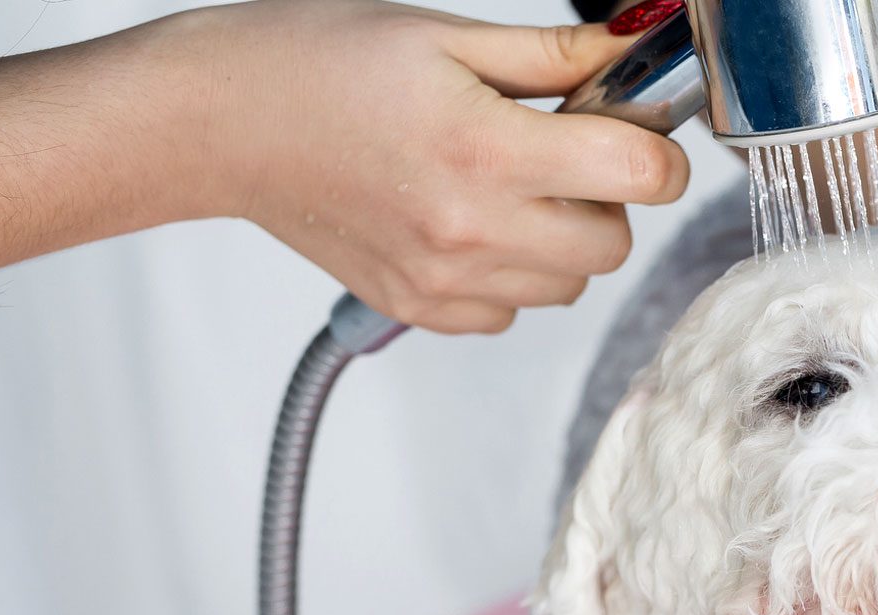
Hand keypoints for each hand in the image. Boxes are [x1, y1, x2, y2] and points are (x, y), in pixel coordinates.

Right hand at [183, 0, 689, 332]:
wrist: (220, 122)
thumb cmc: (318, 63)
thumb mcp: (445, 37)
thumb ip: (555, 57)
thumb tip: (638, 53)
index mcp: (486, 149)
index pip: (638, 178)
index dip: (657, 154)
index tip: (641, 138)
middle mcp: (471, 228)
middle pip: (613, 244)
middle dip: (606, 199)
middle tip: (558, 157)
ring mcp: (444, 280)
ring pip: (569, 286)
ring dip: (561, 241)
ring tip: (504, 188)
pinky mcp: (419, 309)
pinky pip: (511, 315)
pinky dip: (511, 278)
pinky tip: (468, 224)